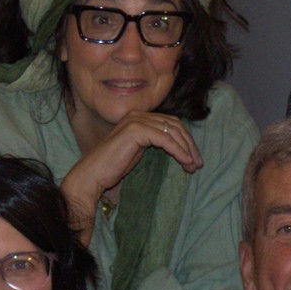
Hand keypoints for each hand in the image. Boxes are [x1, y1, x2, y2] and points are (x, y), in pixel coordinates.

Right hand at [63, 113, 202, 239]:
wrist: (92, 175)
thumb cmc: (113, 167)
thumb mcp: (138, 151)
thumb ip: (154, 142)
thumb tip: (177, 145)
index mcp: (138, 117)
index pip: (170, 123)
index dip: (185, 140)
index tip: (194, 158)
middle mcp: (138, 115)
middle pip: (175, 125)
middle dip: (189, 144)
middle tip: (198, 163)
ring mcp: (136, 120)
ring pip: (172, 131)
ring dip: (187, 149)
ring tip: (193, 166)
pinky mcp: (136, 131)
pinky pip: (166, 139)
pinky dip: (179, 151)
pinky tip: (185, 162)